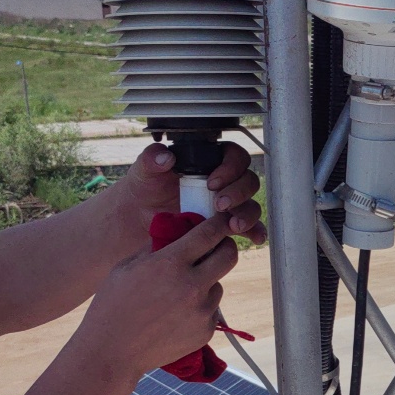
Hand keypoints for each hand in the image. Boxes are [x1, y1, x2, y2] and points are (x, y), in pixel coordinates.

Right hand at [70, 211, 240, 377]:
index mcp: (171, 263)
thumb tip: (179, 231)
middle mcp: (192, 285)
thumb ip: (157, 247)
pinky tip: (176, 316)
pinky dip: (200, 309)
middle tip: (216, 248)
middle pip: (229, 256)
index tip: (222, 221)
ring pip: (218, 286)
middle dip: (225, 247)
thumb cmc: (112, 304)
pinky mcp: (206, 331)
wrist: (112, 352)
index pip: (209, 233)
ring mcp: (202, 311)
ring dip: (207, 283)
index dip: (219, 223)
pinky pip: (211, 311)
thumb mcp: (127, 266)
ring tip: (179, 293)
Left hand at [109, 142, 265, 243]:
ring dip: (247, 214)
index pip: (234, 157)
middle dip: (238, 193)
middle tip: (219, 205)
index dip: (230, 168)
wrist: (138, 221)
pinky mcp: (226, 226)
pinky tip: (254, 238)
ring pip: (251, 204)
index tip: (212, 182)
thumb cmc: (144, 190)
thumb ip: (151, 158)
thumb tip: (166, 157)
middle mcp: (223, 182)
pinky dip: (256, 231)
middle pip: (248, 181)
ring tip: (234, 225)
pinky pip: (250, 227)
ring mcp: (227, 205)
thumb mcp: (144, 172)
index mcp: (208, 162)